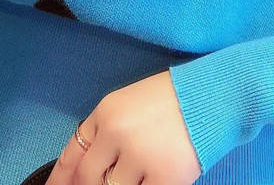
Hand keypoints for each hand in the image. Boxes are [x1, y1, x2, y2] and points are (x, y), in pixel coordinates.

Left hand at [46, 69, 201, 184]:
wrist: (213, 96)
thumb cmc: (171, 99)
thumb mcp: (128, 104)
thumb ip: (103, 133)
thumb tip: (81, 174)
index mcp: (106, 112)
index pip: (72, 155)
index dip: (60, 180)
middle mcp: (117, 133)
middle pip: (88, 180)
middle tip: (108, 179)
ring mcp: (140, 157)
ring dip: (125, 183)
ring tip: (143, 165)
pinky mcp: (165, 178)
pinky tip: (156, 175)